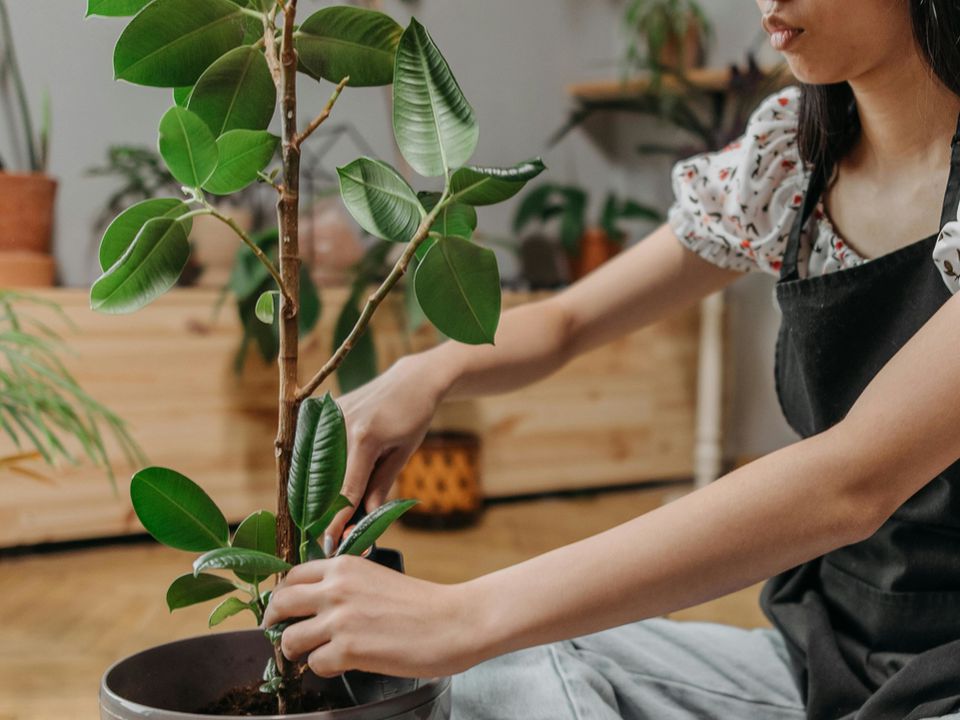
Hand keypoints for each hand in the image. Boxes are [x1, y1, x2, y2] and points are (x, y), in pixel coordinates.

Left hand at [262, 556, 480, 677]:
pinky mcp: (348, 649)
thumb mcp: (376, 578)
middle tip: (281, 635)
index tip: (285, 610)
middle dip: (274, 624)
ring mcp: (339, 619)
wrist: (453, 621)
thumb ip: (346, 585)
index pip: (292, 576)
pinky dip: (325, 669)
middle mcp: (336, 588)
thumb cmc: (423, 604)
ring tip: (315, 655)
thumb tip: (317, 605)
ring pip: (290, 639)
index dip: (284, 596)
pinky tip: (343, 664)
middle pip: (280, 604)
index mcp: (344, 565)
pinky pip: (314, 665)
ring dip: (299, 652)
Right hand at [326, 356, 443, 546]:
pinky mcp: (324, 411)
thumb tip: (364, 517)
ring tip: (320, 514)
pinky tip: (318, 484)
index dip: (338, 520)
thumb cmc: (414, 418)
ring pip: (315, 464)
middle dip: (324, 509)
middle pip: (325, 479)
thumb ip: (381, 485)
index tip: (329, 543)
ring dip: (317, 489)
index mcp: (364, 438)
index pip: (347, 489)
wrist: (411, 380)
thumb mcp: (403, 453)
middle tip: (325, 534)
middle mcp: (340, 425)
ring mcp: (328, 415)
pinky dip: (316, 467)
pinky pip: (314, 446)